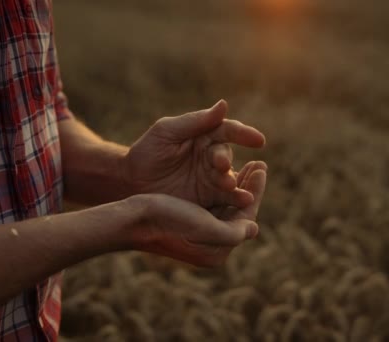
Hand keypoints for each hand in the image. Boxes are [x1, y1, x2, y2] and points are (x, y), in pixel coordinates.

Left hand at [123, 100, 264, 208]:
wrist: (130, 183)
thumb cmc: (147, 152)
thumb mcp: (166, 132)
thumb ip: (195, 121)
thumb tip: (224, 105)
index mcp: (205, 135)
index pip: (227, 131)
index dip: (243, 134)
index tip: (258, 140)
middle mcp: (212, 156)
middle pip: (227, 155)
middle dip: (225, 159)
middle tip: (220, 164)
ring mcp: (212, 179)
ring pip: (229, 178)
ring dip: (234, 182)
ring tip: (232, 186)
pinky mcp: (209, 199)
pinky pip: (225, 200)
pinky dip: (235, 200)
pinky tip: (242, 202)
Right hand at [127, 161, 266, 266]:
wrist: (132, 218)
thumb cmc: (167, 219)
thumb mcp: (205, 227)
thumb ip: (234, 231)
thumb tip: (254, 229)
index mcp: (218, 251)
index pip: (246, 218)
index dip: (255, 191)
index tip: (262, 167)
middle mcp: (212, 247)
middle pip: (239, 213)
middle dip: (249, 186)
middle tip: (259, 163)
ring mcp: (201, 237)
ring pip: (228, 206)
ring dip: (238, 184)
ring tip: (248, 165)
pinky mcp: (191, 225)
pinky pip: (215, 205)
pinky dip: (223, 188)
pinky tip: (227, 172)